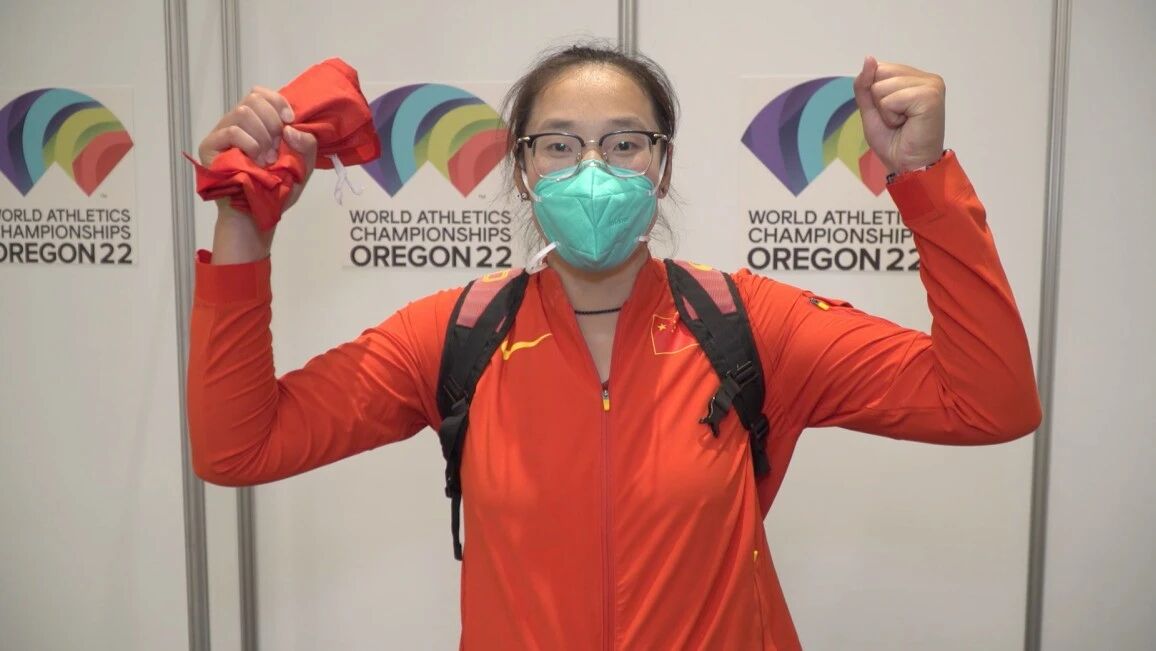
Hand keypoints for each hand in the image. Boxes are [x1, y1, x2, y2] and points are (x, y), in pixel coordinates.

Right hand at [197, 86, 317, 212]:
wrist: (257, 214)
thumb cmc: (277, 191)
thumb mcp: (303, 167)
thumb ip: (307, 145)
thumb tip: (290, 128)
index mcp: (256, 123)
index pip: (260, 94)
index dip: (277, 102)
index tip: (290, 121)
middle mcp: (237, 124)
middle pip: (253, 99)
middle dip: (272, 122)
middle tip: (277, 149)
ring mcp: (221, 133)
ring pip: (243, 112)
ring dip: (262, 136)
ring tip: (266, 159)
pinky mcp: (209, 146)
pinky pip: (232, 131)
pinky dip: (250, 144)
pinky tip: (256, 161)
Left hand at [853, 57, 945, 173]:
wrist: (907, 165)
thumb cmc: (892, 141)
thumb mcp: (871, 109)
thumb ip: (865, 85)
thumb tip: (869, 58)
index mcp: (914, 78)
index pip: (880, 68)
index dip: (875, 94)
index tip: (891, 113)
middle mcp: (926, 78)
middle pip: (880, 74)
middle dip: (880, 102)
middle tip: (897, 120)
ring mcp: (931, 85)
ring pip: (882, 87)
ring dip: (885, 111)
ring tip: (902, 123)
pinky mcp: (930, 96)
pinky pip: (891, 99)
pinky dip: (891, 116)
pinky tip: (907, 124)